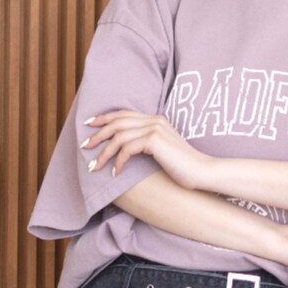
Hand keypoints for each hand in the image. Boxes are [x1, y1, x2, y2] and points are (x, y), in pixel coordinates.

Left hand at [80, 110, 210, 190]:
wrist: (202, 171)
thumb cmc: (183, 168)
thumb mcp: (163, 152)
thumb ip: (147, 144)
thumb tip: (127, 150)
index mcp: (155, 119)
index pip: (123, 114)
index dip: (104, 118)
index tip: (89, 125)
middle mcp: (153, 120)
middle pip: (117, 122)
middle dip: (97, 134)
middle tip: (85, 147)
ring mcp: (154, 128)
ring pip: (118, 136)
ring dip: (104, 152)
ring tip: (95, 166)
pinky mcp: (154, 141)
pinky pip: (127, 149)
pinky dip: (118, 161)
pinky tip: (116, 173)